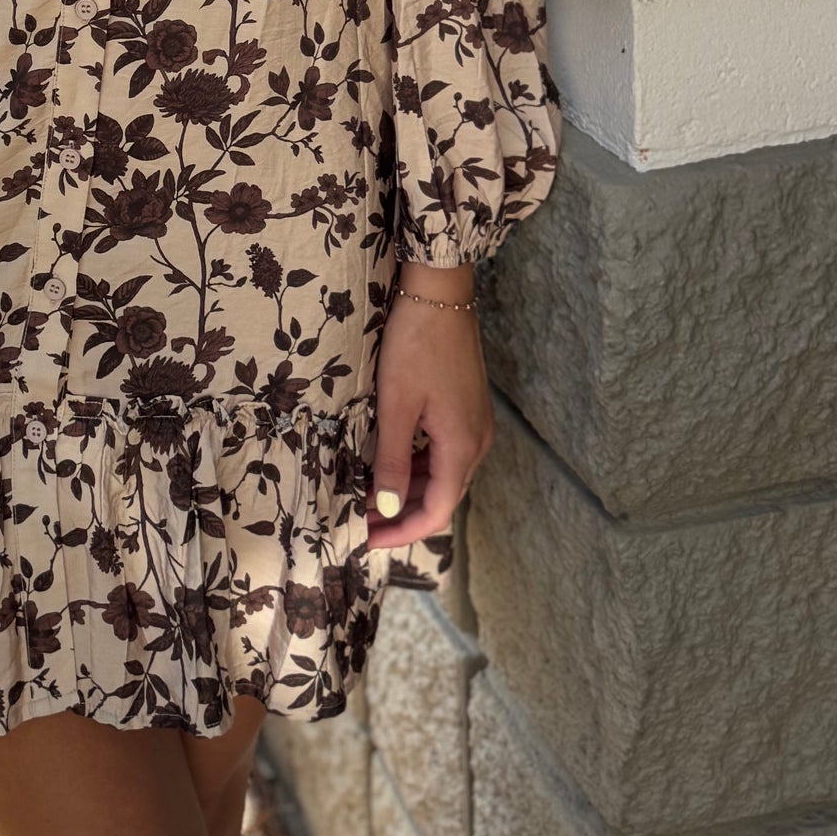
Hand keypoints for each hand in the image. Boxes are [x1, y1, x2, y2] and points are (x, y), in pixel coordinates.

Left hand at [366, 268, 492, 551]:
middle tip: (360, 522)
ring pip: (441, 474)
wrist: (440, 293)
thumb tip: (387, 507)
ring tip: (367, 497)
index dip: (402, 532)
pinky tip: (387, 464)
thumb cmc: (416, 345)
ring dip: (407, 490)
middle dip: (401, 514)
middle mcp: (476, 442)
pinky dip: (416, 466)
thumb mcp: (396, 405)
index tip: (367, 541)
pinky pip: (443, 452)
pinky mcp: (465, 409)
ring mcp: (474, 425)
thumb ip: (391, 459)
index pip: (435, 511)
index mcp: (463, 447)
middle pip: (440, 496)